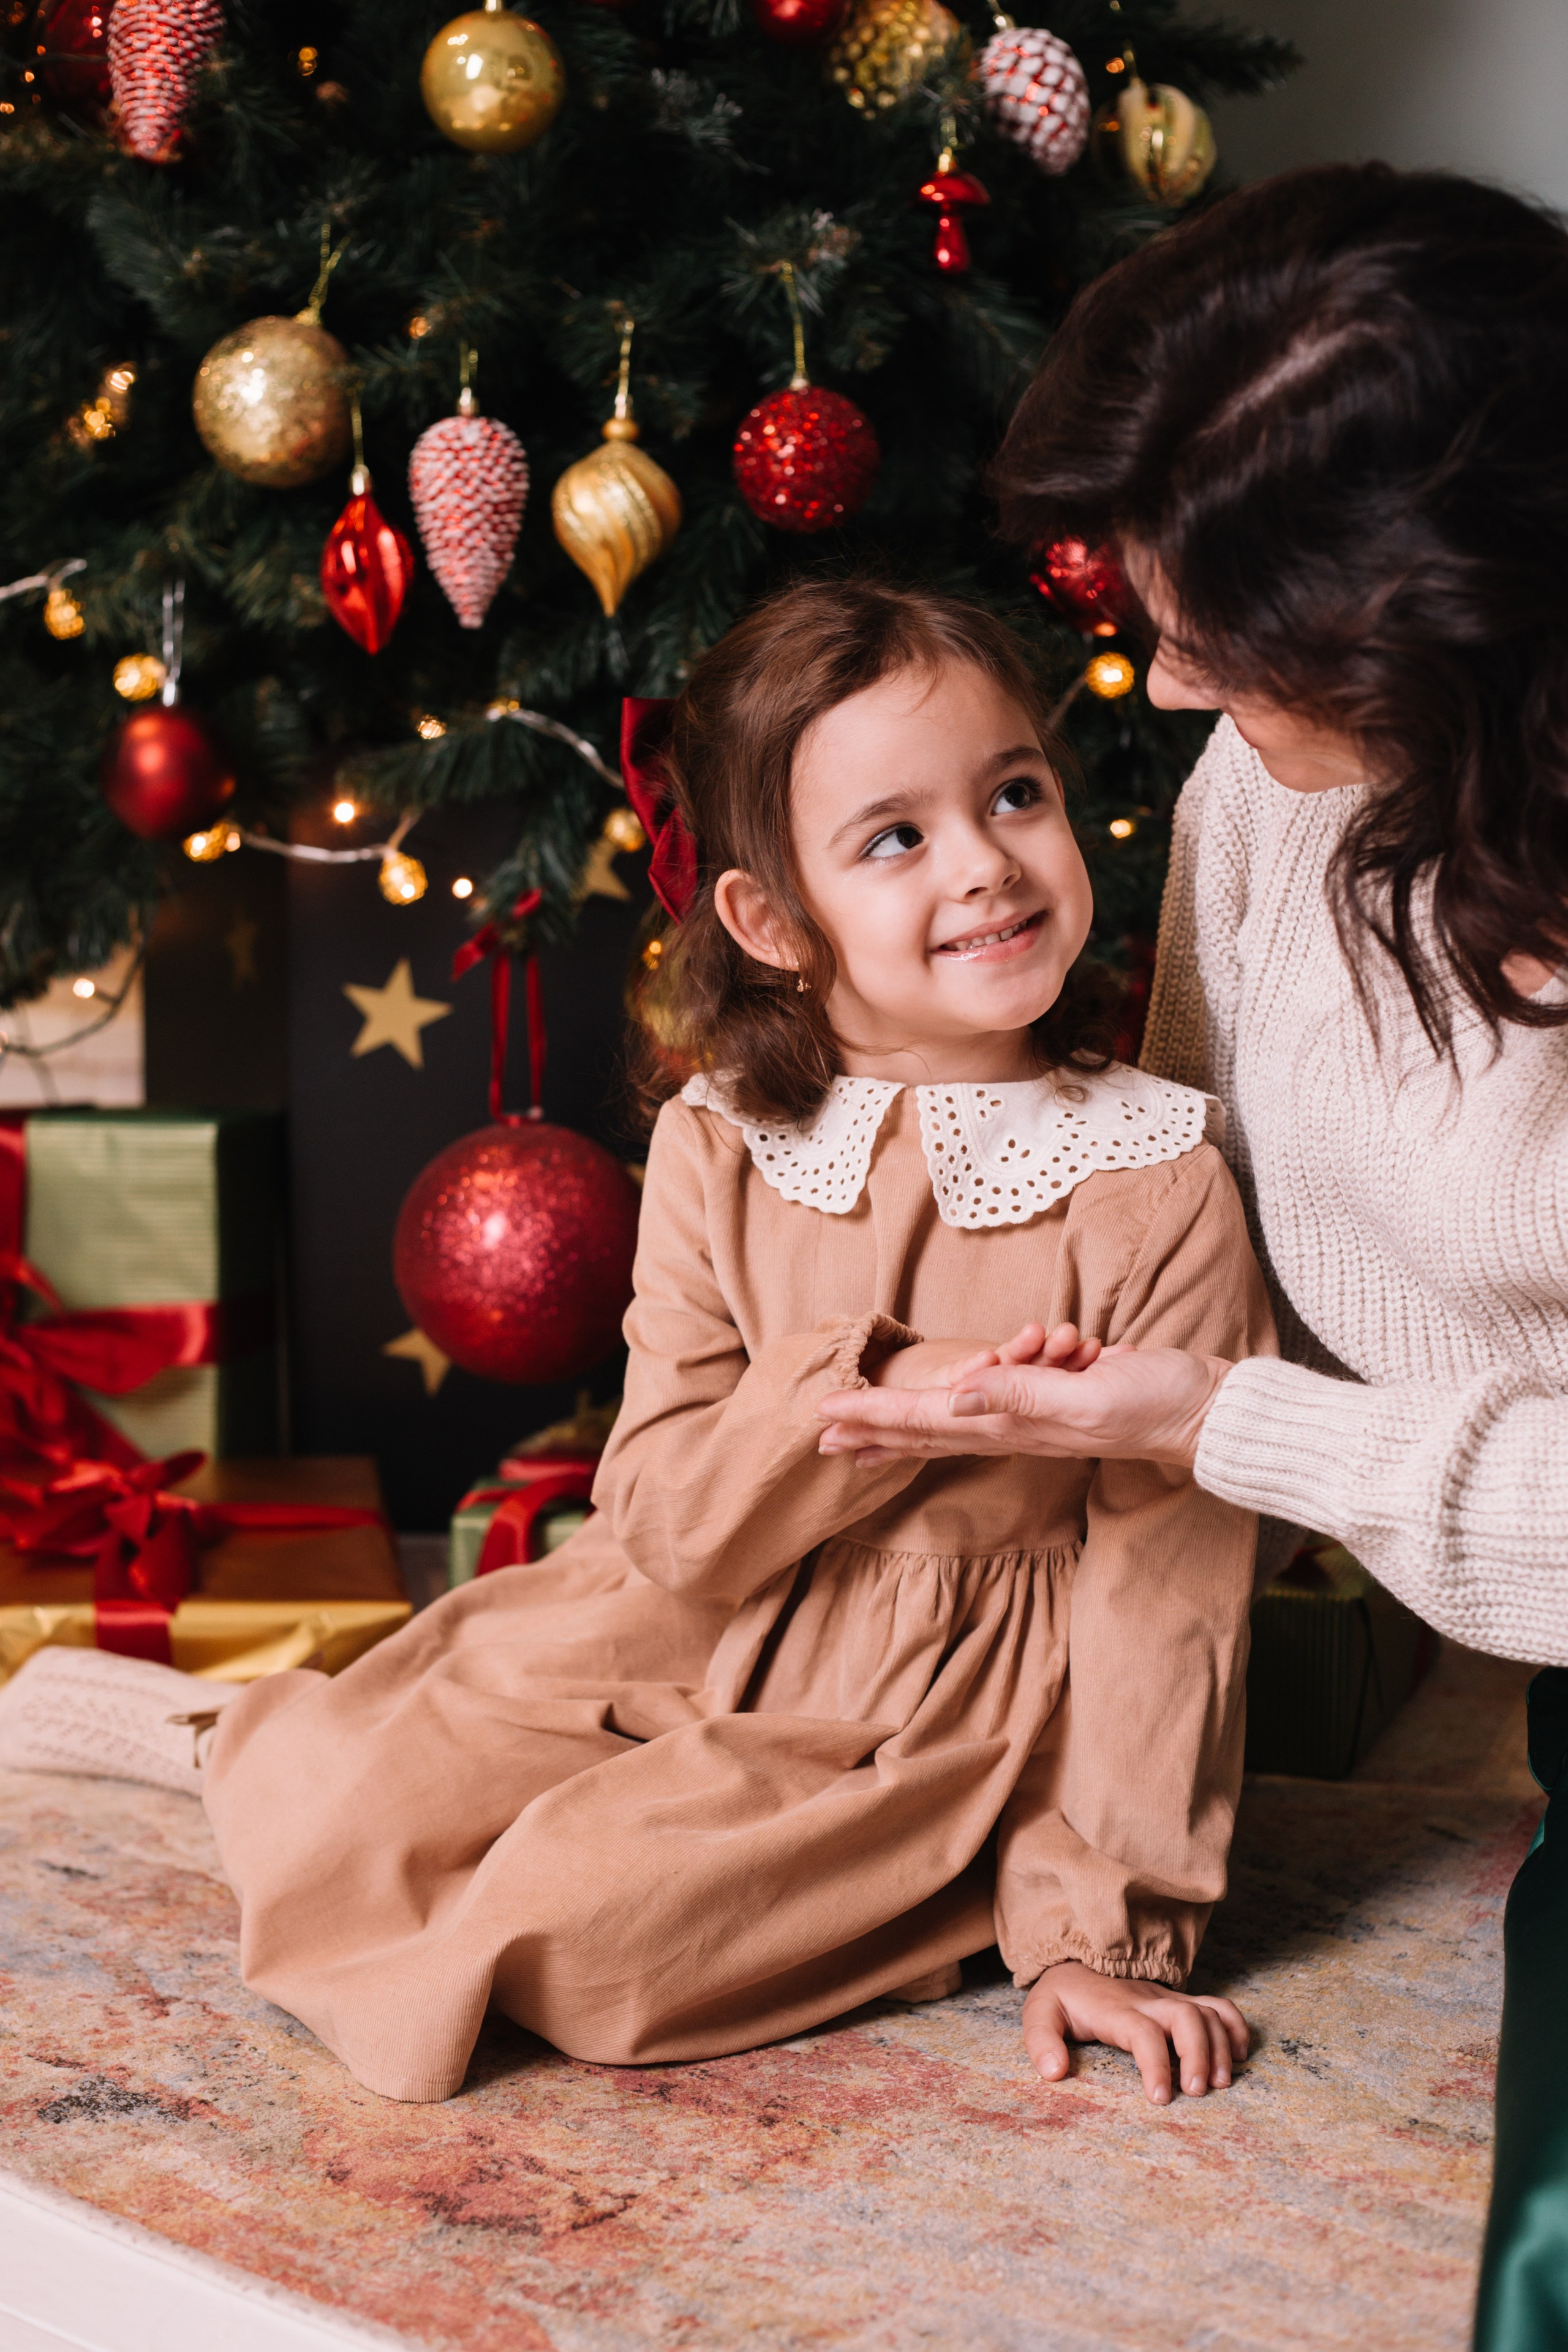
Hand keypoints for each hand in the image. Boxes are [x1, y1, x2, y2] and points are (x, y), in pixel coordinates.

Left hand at [818, 1326, 1229, 1470]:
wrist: (1203, 1409)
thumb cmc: (1150, 1404)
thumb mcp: (1087, 1397)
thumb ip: (1022, 1395)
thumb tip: (957, 1395)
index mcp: (1012, 1423)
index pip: (924, 1420)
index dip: (871, 1419)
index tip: (823, 1419)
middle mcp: (1013, 1422)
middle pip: (927, 1425)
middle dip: (873, 1427)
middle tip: (823, 1430)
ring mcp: (1033, 1412)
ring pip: (959, 1407)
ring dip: (925, 1405)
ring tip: (876, 1417)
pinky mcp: (1056, 1395)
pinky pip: (1004, 1383)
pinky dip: (989, 1372)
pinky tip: (987, 1373)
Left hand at [1023, 1961, 1248, 2104]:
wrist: (1075, 1961)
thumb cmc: (1062, 1996)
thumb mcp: (1039, 2013)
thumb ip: (1041, 2041)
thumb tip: (1054, 2072)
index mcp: (1115, 2009)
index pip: (1143, 2033)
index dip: (1156, 2065)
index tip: (1160, 2098)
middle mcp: (1146, 2000)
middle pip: (1186, 2016)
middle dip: (1199, 2055)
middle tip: (1197, 2092)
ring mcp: (1166, 1999)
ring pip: (1206, 2011)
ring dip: (1220, 2046)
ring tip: (1221, 2083)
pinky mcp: (1178, 2001)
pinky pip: (1216, 2004)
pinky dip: (1234, 2026)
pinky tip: (1239, 2055)